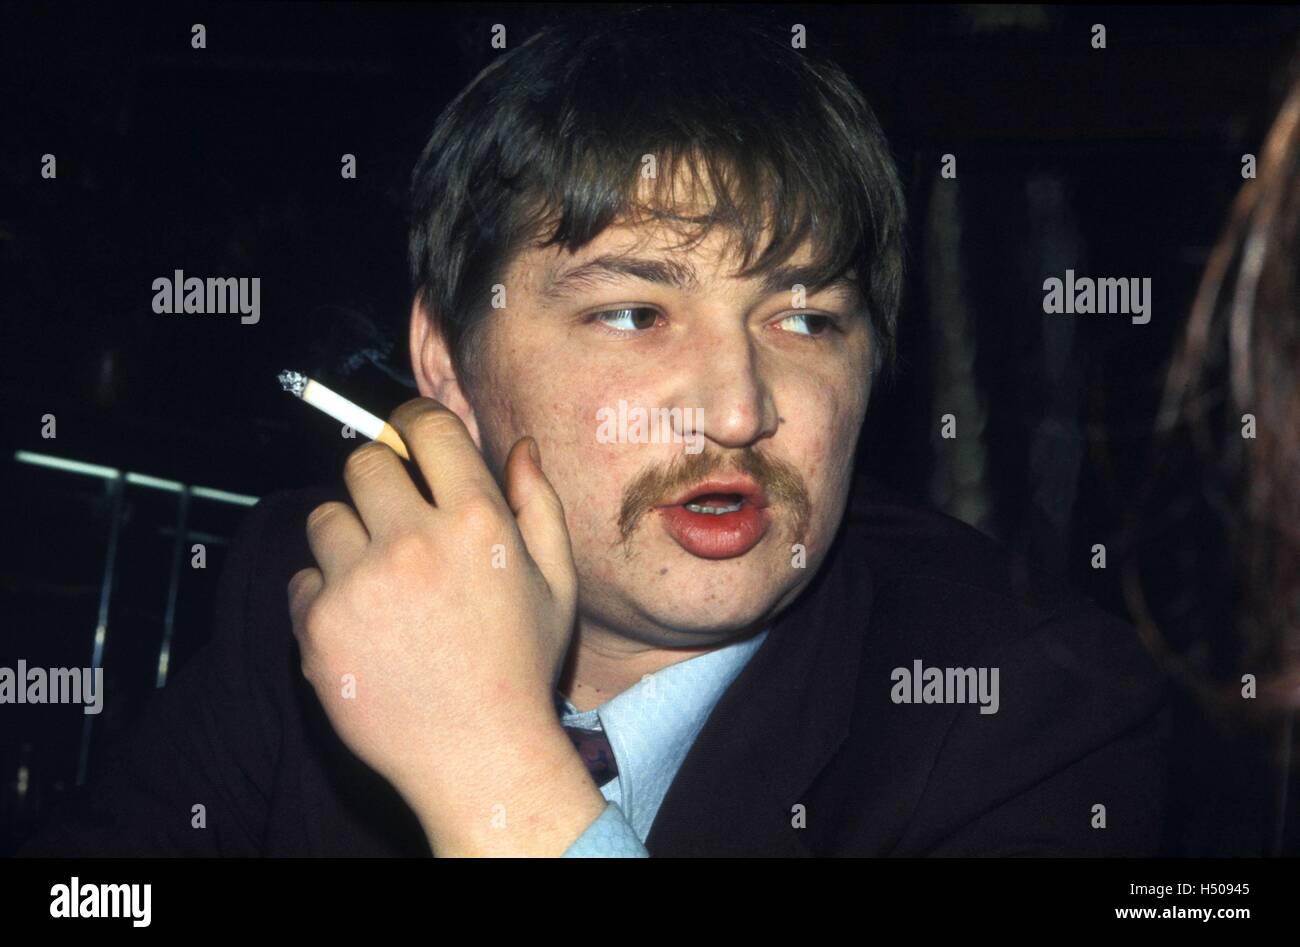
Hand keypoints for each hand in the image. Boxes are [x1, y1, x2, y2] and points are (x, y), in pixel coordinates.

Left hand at [287, 397, 605, 854]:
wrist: (477, 755)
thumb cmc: (520, 667)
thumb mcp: (557, 583)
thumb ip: (540, 505)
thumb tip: (521, 445)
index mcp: (477, 521)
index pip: (427, 427)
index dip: (414, 423)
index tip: (409, 437)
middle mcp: (415, 540)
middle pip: (364, 462)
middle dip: (378, 480)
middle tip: (394, 517)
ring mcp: (361, 582)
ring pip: (325, 517)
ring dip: (347, 538)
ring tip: (378, 581)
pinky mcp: (319, 624)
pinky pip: (302, 578)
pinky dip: (323, 595)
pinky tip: (361, 625)